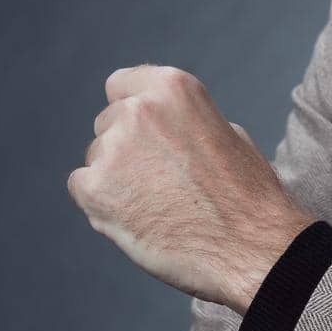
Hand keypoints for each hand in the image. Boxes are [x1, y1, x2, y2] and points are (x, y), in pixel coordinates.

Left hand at [67, 64, 317, 313]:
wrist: (249, 247)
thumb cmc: (247, 195)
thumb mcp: (227, 133)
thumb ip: (185, 121)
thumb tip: (165, 127)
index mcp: (173, 88)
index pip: (122, 83)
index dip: (132, 109)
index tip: (144, 132)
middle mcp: (138, 110)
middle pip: (108, 122)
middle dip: (127, 146)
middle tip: (161, 179)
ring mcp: (113, 149)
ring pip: (95, 157)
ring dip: (115, 176)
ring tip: (157, 204)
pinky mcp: (94, 190)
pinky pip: (82, 187)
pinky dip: (102, 204)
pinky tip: (138, 218)